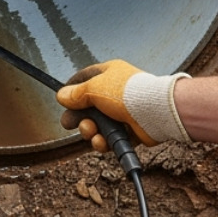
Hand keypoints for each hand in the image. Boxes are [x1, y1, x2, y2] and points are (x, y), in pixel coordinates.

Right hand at [56, 60, 190, 150]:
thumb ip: (75, 94)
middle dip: (78, 118)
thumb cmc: (127, 93)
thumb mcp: (93, 88)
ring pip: (98, 125)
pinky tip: (102, 141)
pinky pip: (110, 138)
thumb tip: (61, 95)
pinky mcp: (129, 131)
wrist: (155, 112)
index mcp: (109, 75)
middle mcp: (115, 92)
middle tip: (70, 124)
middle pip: (88, 107)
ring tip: (92, 132)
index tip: (62, 100)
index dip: (72, 89)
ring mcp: (123, 112)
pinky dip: (104, 141)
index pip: (85, 79)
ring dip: (90, 131)